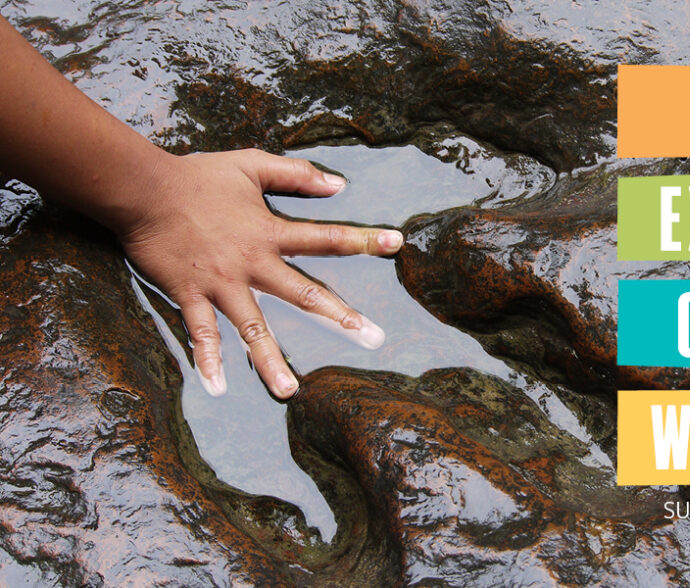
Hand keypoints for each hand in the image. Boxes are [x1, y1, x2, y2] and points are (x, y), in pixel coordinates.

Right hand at [118, 149, 402, 398]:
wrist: (143, 189)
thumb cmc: (198, 176)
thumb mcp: (251, 165)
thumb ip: (295, 174)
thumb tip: (339, 184)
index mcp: (270, 232)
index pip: (326, 237)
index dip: (363, 239)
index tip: (398, 243)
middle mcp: (252, 262)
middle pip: (305, 293)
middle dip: (341, 316)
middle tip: (373, 339)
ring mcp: (222, 283)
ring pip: (253, 328)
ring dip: (271, 361)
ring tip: (290, 392)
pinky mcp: (190, 295)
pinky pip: (201, 333)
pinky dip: (207, 360)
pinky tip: (217, 388)